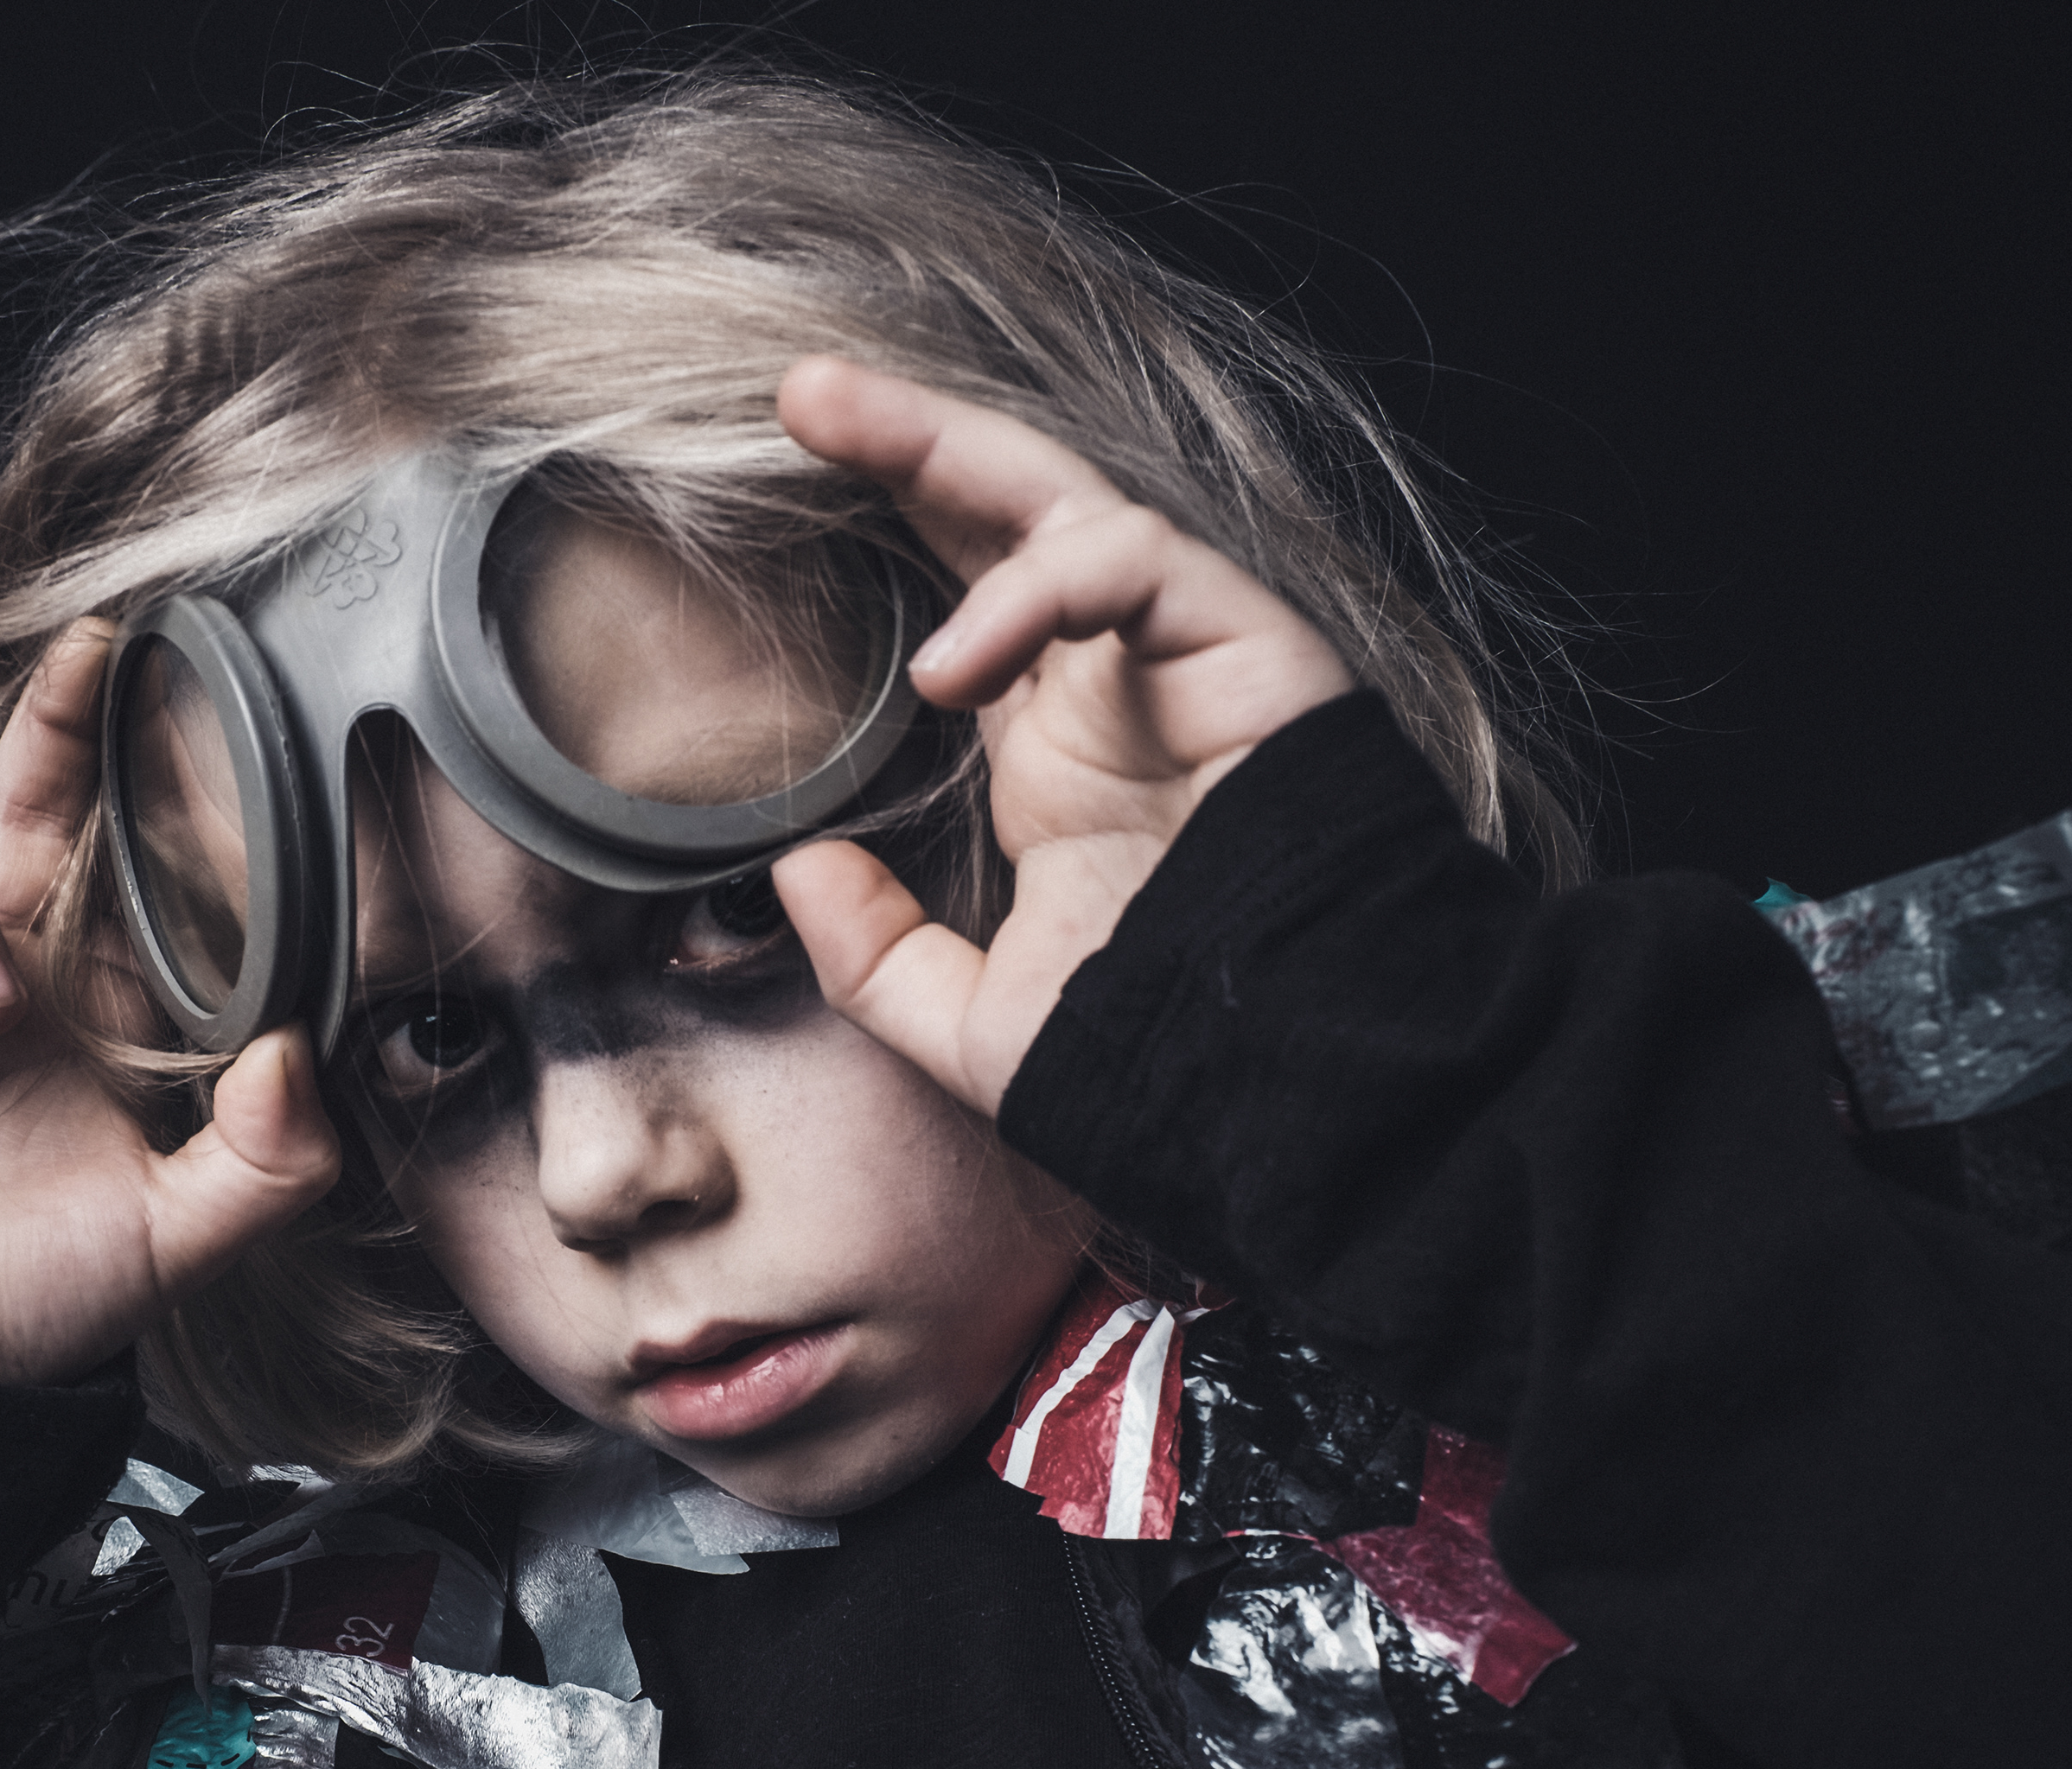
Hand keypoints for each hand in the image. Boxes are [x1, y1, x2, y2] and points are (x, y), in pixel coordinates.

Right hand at [0, 617, 341, 1384]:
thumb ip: (262, 1163)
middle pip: (17, 814)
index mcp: (86, 1011)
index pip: (118, 868)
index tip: (189, 694)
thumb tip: (293, 1050)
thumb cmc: (26, 1307)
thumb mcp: (173, 1242)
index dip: (141, 782)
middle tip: (85, 666)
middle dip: (50, 733)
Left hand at [769, 357, 1355, 1117]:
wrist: (1291, 1076)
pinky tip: (954, 665)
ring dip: (946, 448)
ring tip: (832, 424)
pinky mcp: (1245, 641)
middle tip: (799, 389)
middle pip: (1002, 512)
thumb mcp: (977, 1025)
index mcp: (1053, 745)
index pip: (963, 594)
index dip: (888, 529)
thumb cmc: (1158, 1051)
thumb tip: (796, 873)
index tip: (779, 484)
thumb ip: (878, 959)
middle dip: (903, 436)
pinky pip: (1136, 559)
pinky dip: (1041, 586)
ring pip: (1064, 497)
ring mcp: (1178, 652)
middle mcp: (1111, 680)